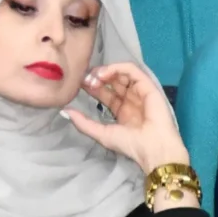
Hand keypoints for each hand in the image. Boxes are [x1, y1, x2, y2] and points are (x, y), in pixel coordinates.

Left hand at [66, 64, 192, 185]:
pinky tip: (105, 74)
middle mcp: (130, 99)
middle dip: (97, 77)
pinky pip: (132, 70)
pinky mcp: (147, 86)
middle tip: (85, 80)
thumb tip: (64, 111)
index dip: (92, 86)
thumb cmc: (130, 144)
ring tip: (94, 77)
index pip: (104, 92)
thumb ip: (83, 123)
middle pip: (112, 81)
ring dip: (105, 71)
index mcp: (121, 110)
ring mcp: (139, 92)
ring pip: (121, 73)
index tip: (79, 84)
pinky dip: (117, 68)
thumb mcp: (101, 134)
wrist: (153, 148)